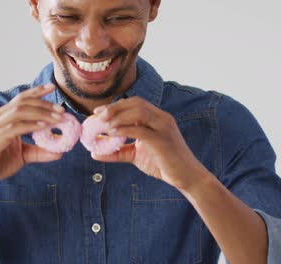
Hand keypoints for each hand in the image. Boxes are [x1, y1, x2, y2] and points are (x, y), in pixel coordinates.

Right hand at [0, 84, 64, 188]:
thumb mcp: (21, 156)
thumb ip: (39, 152)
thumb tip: (60, 152)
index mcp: (0, 116)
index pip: (20, 98)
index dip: (36, 91)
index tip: (52, 88)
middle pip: (22, 102)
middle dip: (44, 103)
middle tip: (61, 109)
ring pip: (19, 111)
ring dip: (41, 113)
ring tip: (57, 118)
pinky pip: (15, 127)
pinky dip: (31, 125)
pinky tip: (43, 127)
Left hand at [91, 97, 208, 190]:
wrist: (186, 177)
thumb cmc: (163, 165)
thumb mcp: (136, 156)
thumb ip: (117, 152)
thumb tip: (94, 153)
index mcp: (158, 118)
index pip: (136, 103)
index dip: (116, 105)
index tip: (98, 112)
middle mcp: (162, 118)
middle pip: (136, 103)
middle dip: (115, 107)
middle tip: (98, 116)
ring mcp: (164, 128)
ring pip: (139, 112)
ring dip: (119, 116)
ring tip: (103, 125)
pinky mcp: (163, 140)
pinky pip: (141, 130)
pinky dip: (125, 130)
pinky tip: (112, 134)